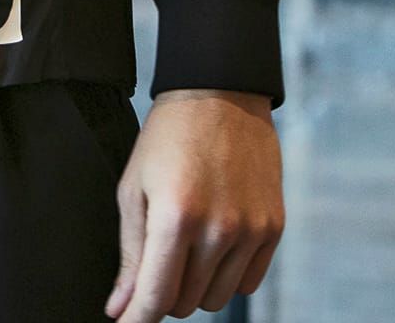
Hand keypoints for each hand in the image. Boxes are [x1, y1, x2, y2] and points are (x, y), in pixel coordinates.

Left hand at [104, 88, 283, 319]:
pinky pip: (247, 284)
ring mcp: (251, 230)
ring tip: (186, 241)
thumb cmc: (167, 138)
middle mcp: (218, 228)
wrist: (219, 94)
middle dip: (164, 291)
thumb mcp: (135, 187)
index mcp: (176, 216)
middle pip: (185, 304)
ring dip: (195, 284)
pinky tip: (214, 240)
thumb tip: (121, 308)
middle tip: (157, 256)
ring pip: (216, 299)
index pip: (156, 298)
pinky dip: (226, 275)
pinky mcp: (273, 228)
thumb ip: (131, 253)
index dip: (136, 319)